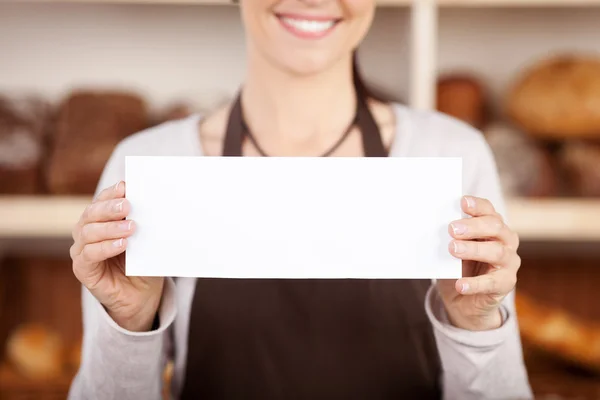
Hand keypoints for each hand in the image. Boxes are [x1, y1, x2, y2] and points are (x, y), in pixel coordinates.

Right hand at [70, 181, 163, 331]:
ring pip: (88, 232)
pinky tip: (122, 244)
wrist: (142, 295)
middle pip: (91, 213)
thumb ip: (145, 223)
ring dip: (111, 228)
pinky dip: (105, 247)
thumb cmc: (143, 262)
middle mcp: (86, 232)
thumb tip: (156, 202)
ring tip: (131, 227)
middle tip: (128, 206)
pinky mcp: (82, 269)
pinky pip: (89, 255)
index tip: (127, 186)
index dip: (111, 192)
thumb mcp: (146, 239)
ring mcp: (82, 250)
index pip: (101, 200)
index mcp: (100, 220)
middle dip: (110, 207)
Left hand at [437, 195, 520, 330]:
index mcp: (494, 227)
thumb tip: (431, 225)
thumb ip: (450, 237)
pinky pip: (492, 283)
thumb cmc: (459, 266)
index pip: (489, 211)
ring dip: (473, 249)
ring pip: (497, 252)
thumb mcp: (454, 248)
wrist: (464, 300)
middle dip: (473, 226)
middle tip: (452, 228)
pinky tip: (460, 284)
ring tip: (453, 249)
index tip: (462, 202)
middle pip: (495, 227)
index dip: (477, 206)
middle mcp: (506, 241)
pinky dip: (475, 284)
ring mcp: (509, 263)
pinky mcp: (506, 284)